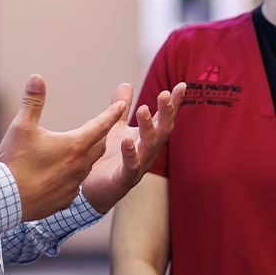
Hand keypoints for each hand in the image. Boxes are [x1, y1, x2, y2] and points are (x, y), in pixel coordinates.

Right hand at [0, 75, 126, 220]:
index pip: (101, 125)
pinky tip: (63, 174)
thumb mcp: (21, 127)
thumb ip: (32, 101)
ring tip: (81, 148)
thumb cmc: (14, 162)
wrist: (6, 200)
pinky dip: (73, 175)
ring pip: (88, 166)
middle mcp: (80, 166)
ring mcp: (74, 185)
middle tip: (101, 126)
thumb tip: (37, 77)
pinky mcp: (66, 200)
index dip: (112, 113)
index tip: (123, 104)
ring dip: (87, 155)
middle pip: (99, 146)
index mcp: (75, 145)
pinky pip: (75, 184)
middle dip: (101, 134)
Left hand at [80, 83, 184, 212]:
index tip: (181, 86)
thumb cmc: (109, 158)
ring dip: (148, 128)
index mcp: (147, 138)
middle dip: (165, 113)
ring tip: (143, 109)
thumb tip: (126, 84)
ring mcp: (138, 166)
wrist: (94, 190)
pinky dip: (130, 154)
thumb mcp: (115, 128)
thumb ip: (121, 108)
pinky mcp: (124, 179)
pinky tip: (126, 142)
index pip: (163, 118)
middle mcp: (147, 152)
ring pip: (149, 147)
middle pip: (162, 131)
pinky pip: (130, 167)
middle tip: (164, 94)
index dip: (173, 104)